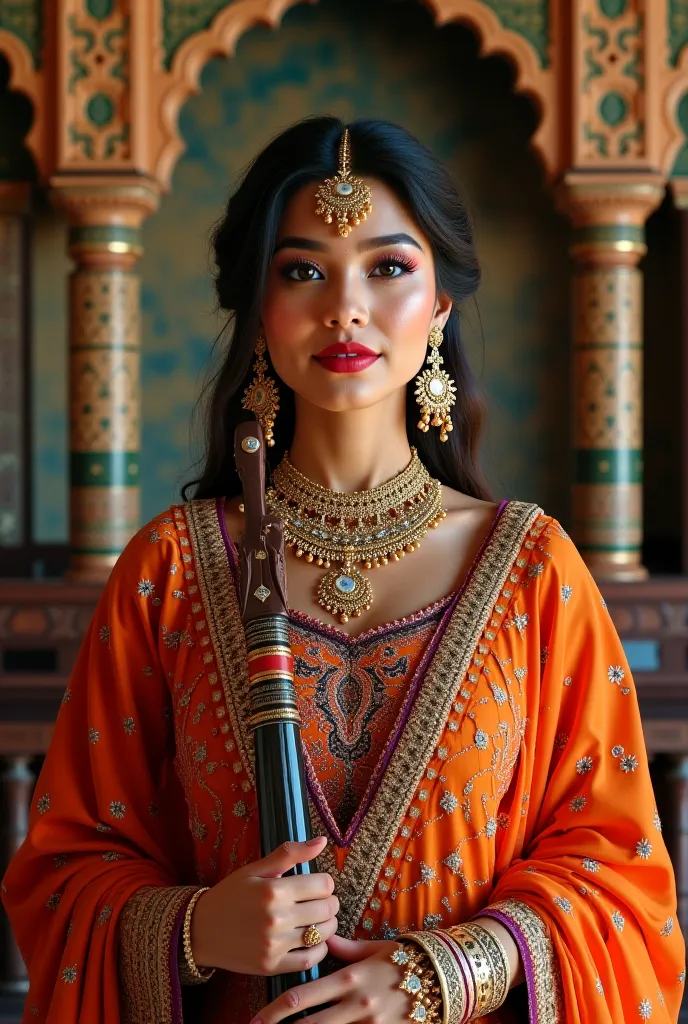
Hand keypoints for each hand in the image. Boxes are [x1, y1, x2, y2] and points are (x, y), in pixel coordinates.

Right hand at [190, 836, 338, 975]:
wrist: (200, 929)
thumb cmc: (230, 895)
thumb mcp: (256, 869)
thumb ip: (290, 854)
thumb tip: (322, 841)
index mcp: (274, 890)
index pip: (324, 885)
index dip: (325, 883)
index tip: (317, 885)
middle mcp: (277, 918)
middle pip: (326, 909)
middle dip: (329, 903)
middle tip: (320, 902)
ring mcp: (274, 945)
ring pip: (323, 935)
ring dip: (327, 926)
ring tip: (317, 920)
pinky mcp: (271, 965)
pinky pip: (310, 961)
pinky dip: (318, 950)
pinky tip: (311, 940)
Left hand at [253, 933, 410, 1023]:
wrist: (444, 977)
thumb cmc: (406, 958)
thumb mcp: (375, 948)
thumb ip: (346, 947)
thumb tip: (323, 936)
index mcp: (349, 977)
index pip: (304, 995)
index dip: (276, 1009)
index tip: (258, 1017)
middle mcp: (356, 1003)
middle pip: (309, 1023)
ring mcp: (370, 1023)